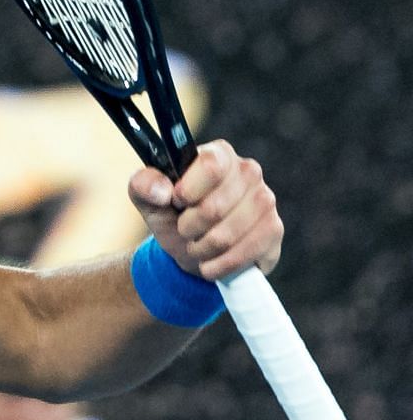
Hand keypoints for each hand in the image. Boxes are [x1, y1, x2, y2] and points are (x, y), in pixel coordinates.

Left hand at [128, 139, 282, 280]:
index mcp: (218, 154)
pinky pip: (246, 253)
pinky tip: (210, 263)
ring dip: (202, 248)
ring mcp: (265, 200)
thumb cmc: (171, 214)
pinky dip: (220, 264)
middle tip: (183, 229)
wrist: (191, 247)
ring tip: (195, 245)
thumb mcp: (148, 199)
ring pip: (227, 235)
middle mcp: (248, 171)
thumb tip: (163, 190)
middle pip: (214, 207)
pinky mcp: (274, 229)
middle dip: (188, 227)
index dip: (187, 191)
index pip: (211, 166)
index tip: (176, 202)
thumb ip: (144, 185)